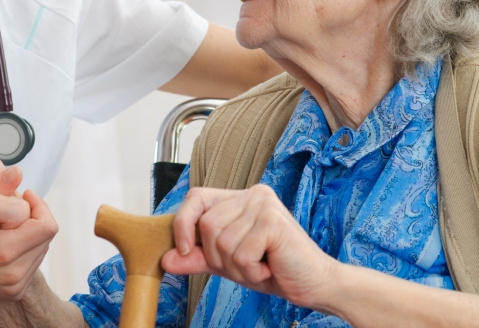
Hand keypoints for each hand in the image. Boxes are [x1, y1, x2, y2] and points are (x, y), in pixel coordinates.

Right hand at [0, 188, 58, 306]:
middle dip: (35, 220)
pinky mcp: (15, 292)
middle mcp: (13, 273)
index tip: (27, 195)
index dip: (39, 206)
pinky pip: (32, 263)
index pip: (46, 225)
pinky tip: (9, 241)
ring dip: (30, 235)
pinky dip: (24, 249)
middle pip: (46, 238)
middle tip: (20, 210)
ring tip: (13, 226)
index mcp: (4, 252)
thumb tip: (17, 172)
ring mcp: (15, 286)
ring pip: (41, 250)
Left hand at [160, 185, 337, 307]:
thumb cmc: (273, 269)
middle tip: (246, 264)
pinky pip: (241, 253)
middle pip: (206, 226)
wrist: (313, 284)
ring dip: (237, 268)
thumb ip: (197, 258)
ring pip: (222, 242)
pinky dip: (251, 271)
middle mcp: (252, 194)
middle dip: (219, 258)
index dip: (183, 224)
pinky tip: (269, 268)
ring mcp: (263, 205)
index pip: (196, 198)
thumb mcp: (227, 262)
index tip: (183, 249)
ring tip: (260, 266)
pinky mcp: (273, 222)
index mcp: (239, 197)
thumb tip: (165, 259)